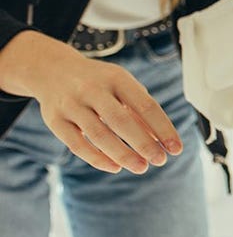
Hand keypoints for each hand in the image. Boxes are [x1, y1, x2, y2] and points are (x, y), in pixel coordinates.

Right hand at [0, 31, 181, 174]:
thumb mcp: (122, 86)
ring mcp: (71, 104)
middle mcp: (93, 89)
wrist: (53, 69)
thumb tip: (161, 140)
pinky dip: (97, 158)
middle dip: (143, 143)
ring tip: (141, 167)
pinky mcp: (55, 120)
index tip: (176, 148)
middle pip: (121, 120)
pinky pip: (77, 144)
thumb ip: (140, 110)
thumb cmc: (99, 82)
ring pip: (98, 135)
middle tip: (160, 161)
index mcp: (117, 78)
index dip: (163, 128)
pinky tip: (115, 167)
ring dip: (122, 154)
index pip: (145, 105)